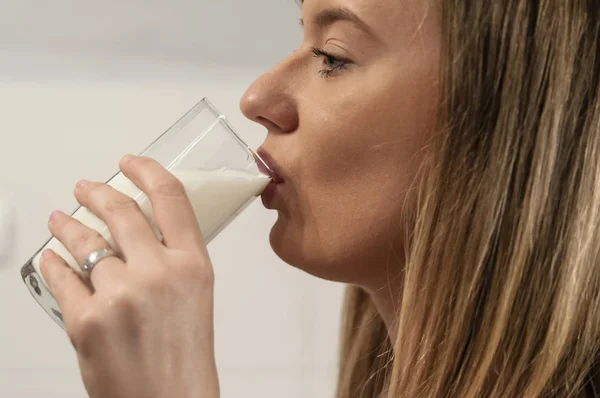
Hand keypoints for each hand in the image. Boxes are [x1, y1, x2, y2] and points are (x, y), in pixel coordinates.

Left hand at [40, 155, 218, 397]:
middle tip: (85, 188)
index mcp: (193, 264)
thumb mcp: (196, 294)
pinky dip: (54, 264)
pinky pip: (61, 277)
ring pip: (84, 241)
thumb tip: (141, 231)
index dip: (147, 170)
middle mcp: (158, 271)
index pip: (171, 197)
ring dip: (67, 225)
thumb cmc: (186, 355)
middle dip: (95, 192)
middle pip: (119, 210)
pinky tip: (53, 260)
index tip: (131, 162)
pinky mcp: (85, 320)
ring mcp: (119, 294)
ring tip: (60, 220)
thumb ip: (174, 258)